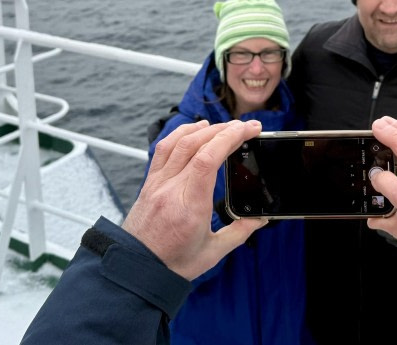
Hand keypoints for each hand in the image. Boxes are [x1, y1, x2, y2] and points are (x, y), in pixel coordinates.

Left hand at [123, 119, 266, 279]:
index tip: (249, 130)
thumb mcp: (212, 253)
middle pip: (196, 144)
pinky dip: (180, 133)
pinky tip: (193, 131)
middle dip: (225, 130)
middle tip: (246, 127)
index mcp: (189, 206)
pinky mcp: (150, 183)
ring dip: (204, 129)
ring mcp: (157, 183)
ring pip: (179, 143)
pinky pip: (163, 149)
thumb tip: (260, 218)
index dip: (230, 138)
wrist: (136, 269)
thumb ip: (239, 232)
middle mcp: (171, 189)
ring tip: (224, 126)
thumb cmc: (172, 264)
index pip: (208, 159)